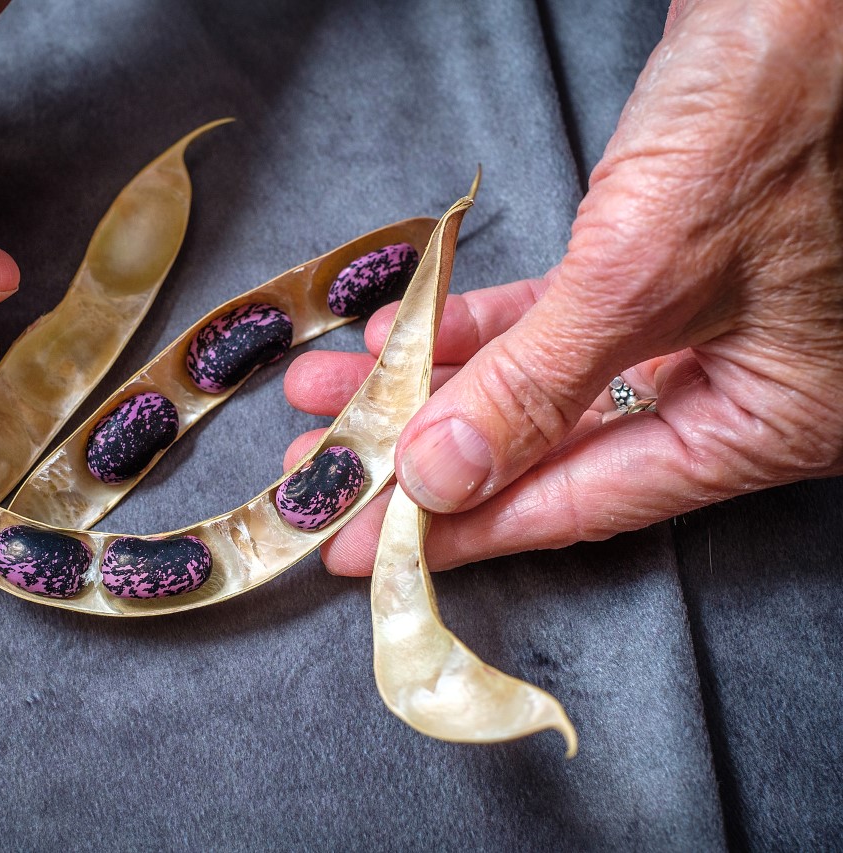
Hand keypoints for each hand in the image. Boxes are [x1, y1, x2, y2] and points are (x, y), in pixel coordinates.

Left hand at [284, 0, 842, 573]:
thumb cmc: (770, 114)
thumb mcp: (642, 272)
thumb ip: (538, 385)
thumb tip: (444, 476)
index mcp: (770, 421)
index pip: (586, 503)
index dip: (467, 531)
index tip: (370, 550)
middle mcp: (737, 388)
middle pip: (554, 451)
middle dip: (431, 457)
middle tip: (333, 476)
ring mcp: (698, 330)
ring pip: (539, 384)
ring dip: (432, 387)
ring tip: (332, 397)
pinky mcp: (657, 271)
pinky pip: (551, 322)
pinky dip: (474, 329)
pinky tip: (399, 335)